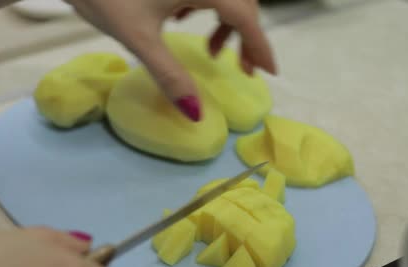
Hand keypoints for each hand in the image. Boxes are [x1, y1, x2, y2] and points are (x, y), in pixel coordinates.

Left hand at [65, 0, 276, 120]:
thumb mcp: (138, 37)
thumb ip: (170, 75)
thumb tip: (196, 114)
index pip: (246, 16)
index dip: (260, 45)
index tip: (269, 72)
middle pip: (242, 3)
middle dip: (247, 36)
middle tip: (242, 68)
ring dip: (228, 21)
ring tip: (212, 51)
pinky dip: (209, 5)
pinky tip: (185, 18)